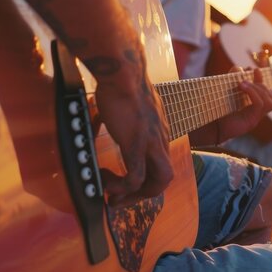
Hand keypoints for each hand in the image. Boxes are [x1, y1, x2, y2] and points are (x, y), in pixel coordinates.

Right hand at [97, 75, 172, 207]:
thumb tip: (108, 116)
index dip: (146, 181)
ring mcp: (151, 143)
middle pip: (165, 178)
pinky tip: (106, 181)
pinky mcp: (137, 144)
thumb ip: (126, 117)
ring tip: (112, 196)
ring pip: (160, 181)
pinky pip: (136, 176)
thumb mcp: (131, 107)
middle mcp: (160, 140)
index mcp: (159, 133)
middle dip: (142, 194)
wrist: (123, 73)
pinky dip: (123, 186)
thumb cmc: (123, 84)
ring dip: (136, 195)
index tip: (125, 185)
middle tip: (118, 198)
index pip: (162, 165)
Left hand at [216, 68, 271, 140]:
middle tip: (244, 80)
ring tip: (243, 84)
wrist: (210, 126)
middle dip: (260, 84)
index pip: (269, 93)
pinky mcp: (251, 122)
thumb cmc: (217, 109)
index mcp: (254, 106)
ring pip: (271, 101)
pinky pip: (260, 104)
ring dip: (258, 88)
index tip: (254, 69)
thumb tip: (240, 68)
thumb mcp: (226, 90)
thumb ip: (233, 79)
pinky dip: (253, 93)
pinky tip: (242, 87)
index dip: (265, 80)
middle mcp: (258, 113)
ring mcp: (256, 118)